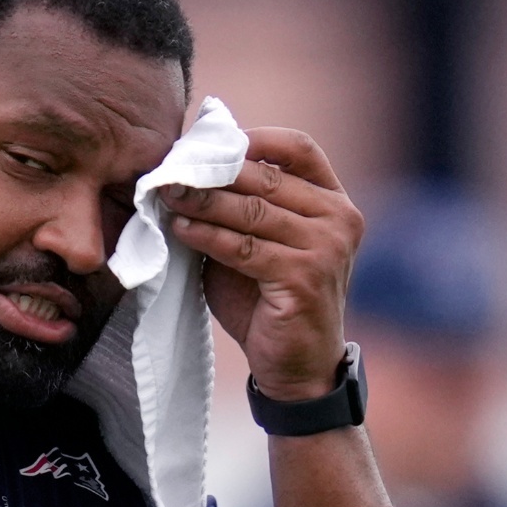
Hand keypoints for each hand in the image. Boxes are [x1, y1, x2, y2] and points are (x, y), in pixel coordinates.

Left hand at [163, 128, 363, 400]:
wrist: (297, 367)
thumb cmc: (271, 301)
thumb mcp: (259, 243)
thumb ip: (240, 208)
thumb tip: (189, 170)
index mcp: (334, 202)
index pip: (299, 148)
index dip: (253, 139)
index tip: (207, 145)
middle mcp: (339, 219)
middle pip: (267, 177)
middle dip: (213, 172)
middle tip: (169, 170)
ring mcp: (326, 248)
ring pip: (253, 211)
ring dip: (204, 201)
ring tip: (167, 195)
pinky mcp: (304, 277)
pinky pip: (244, 247)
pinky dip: (208, 236)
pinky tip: (181, 229)